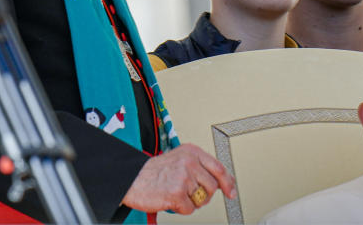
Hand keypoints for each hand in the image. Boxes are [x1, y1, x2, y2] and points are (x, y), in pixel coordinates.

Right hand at [122, 143, 236, 213]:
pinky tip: (171, 201)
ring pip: (202, 199)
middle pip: (212, 186)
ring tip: (178, 195)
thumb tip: (220, 181)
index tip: (231, 192)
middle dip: (204, 195)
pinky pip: (189, 209)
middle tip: (191, 195)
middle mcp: (190, 162)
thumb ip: (199, 166)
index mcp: (192, 152)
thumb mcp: (179, 159)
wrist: (131, 178)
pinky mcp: (177, 194)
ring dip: (191, 202)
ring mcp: (184, 178)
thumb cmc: (153, 171)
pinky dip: (181, 209)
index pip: (219, 168)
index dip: (228, 182)